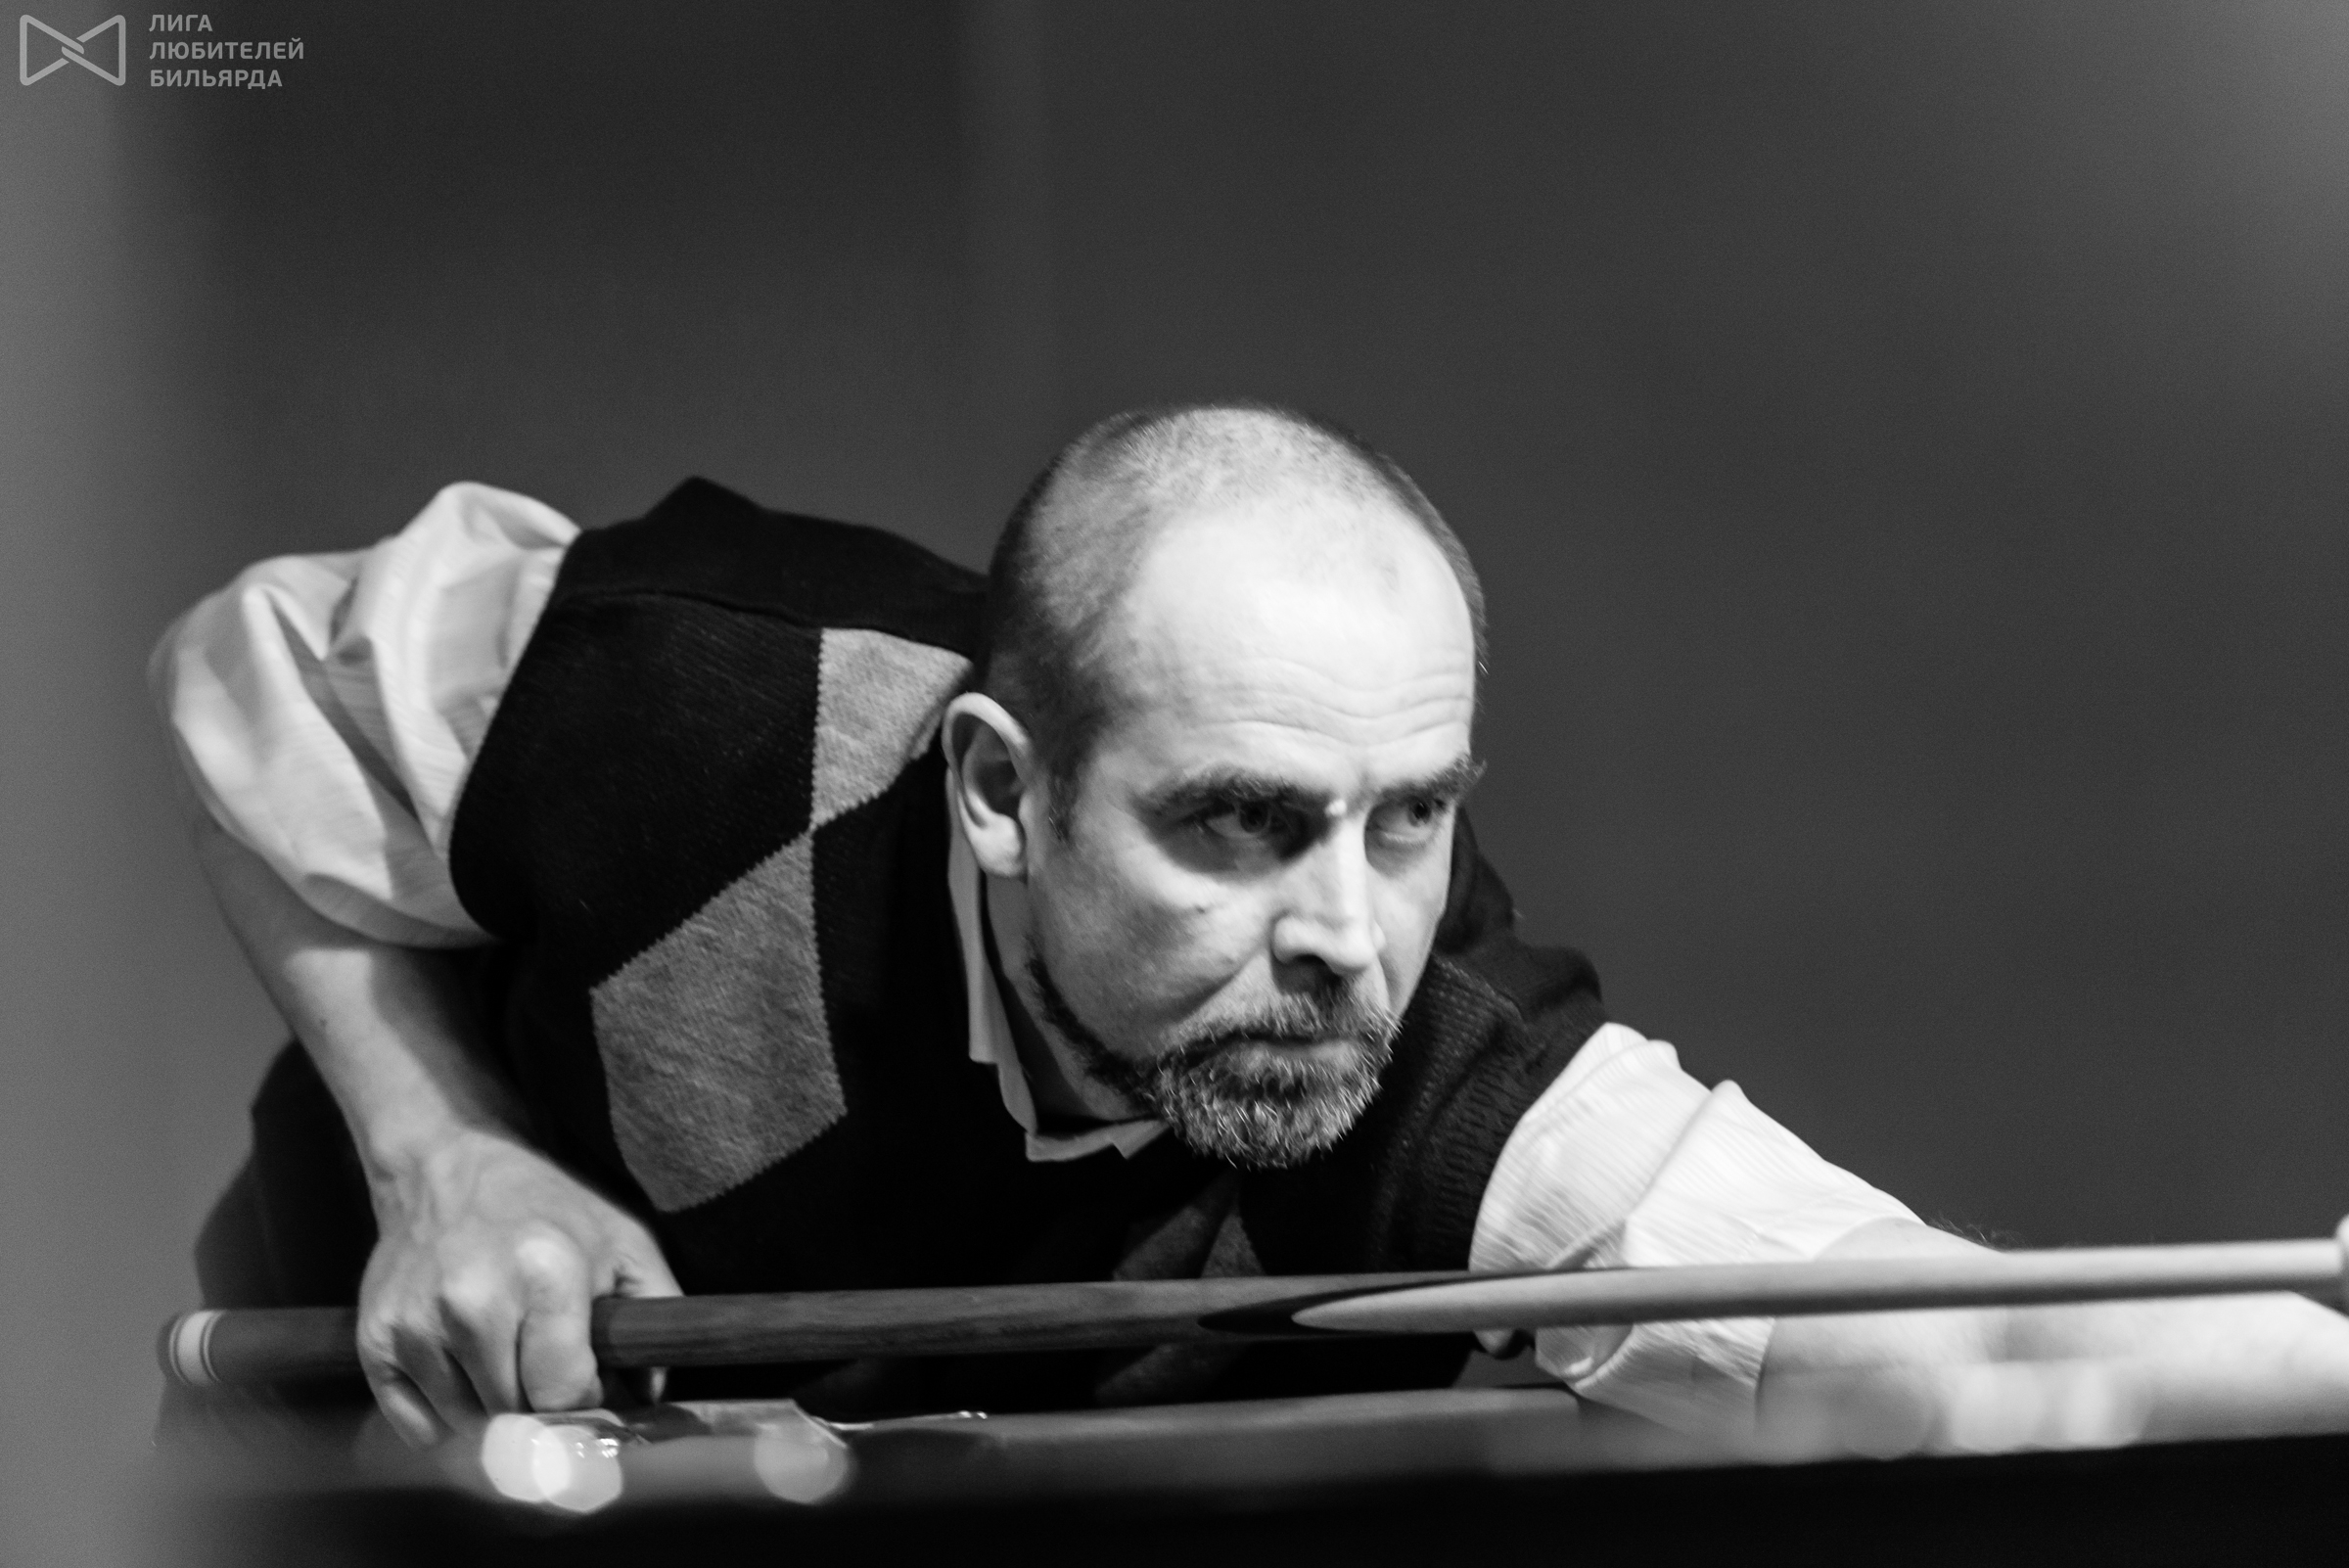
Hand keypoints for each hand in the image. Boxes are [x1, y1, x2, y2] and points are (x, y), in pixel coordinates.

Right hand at [356, 1126, 679, 1446]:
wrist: (449, 1162)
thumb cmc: (548, 1207)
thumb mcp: (623, 1241)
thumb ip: (656, 1311)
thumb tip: (654, 1398)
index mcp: (544, 1276)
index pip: (563, 1395)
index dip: (584, 1399)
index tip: (586, 1379)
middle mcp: (473, 1303)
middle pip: (515, 1415)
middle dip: (539, 1403)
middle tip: (543, 1363)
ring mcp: (416, 1323)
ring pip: (467, 1424)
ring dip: (491, 1407)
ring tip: (502, 1352)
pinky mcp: (374, 1338)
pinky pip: (417, 1427)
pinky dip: (443, 1414)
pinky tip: (461, 1366)